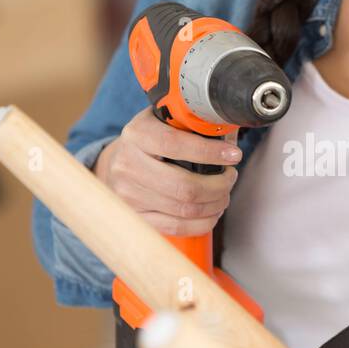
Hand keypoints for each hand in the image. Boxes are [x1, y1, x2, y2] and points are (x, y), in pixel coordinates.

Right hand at [93, 108, 242, 236]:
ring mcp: (129, 194)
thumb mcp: (162, 120)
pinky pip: (177, 227)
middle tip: (230, 177)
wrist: (115, 165)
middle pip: (184, 186)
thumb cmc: (149, 141)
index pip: (175, 145)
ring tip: (224, 194)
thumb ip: (189, 122)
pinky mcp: (136, 216)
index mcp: (137, 134)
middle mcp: (128, 165)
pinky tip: (212, 212)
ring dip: (215, 204)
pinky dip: (203, 222)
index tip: (233, 155)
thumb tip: (227, 130)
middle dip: (219, 185)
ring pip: (185, 209)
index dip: (210, 152)